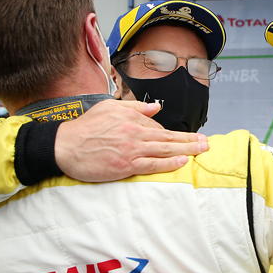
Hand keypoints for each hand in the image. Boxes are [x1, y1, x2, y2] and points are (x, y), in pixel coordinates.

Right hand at [55, 100, 208, 181]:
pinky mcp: (126, 165)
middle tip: (207, 143)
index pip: (158, 127)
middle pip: (168, 137)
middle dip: (190, 140)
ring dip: (187, 150)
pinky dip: (170, 163)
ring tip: (202, 150)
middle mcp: (135, 133)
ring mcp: (132, 150)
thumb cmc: (85, 127)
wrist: (65, 146)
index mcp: (131, 119)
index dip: (172, 134)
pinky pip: (153, 165)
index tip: (187, 137)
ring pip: (165, 150)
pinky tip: (183, 161)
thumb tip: (156, 107)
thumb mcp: (109, 107)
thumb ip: (134, 107)